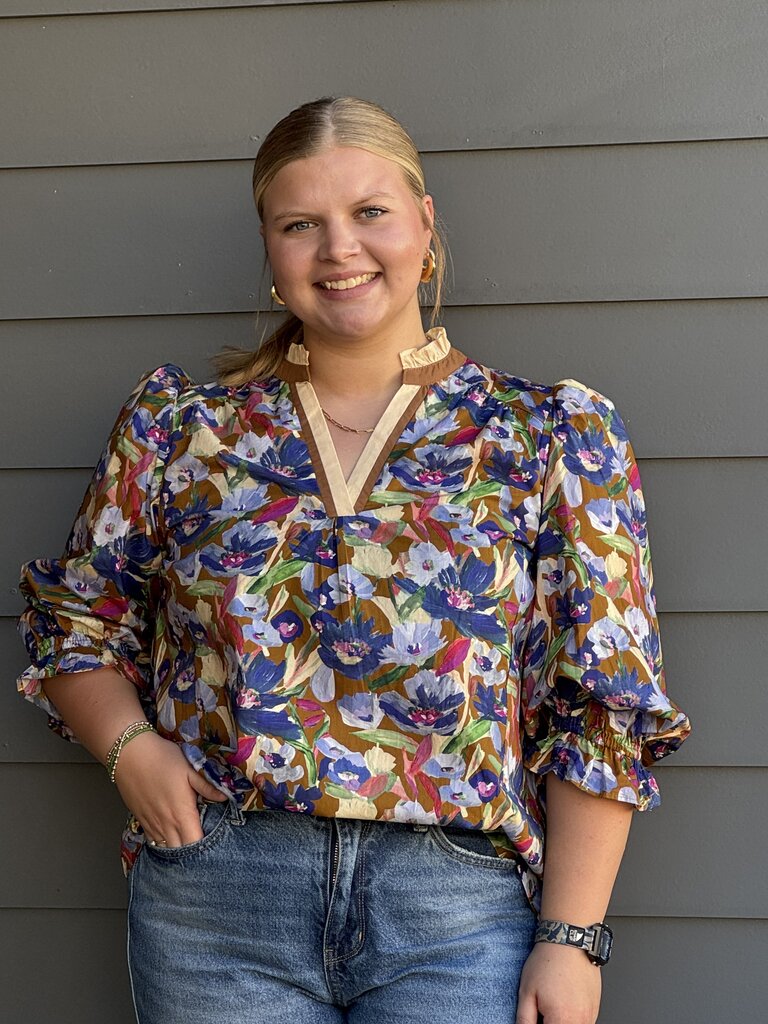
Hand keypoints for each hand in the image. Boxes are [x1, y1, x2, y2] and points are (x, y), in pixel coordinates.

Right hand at [113, 731, 227, 846]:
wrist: (129, 754)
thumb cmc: (163, 759)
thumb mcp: (190, 769)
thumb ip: (207, 787)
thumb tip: (225, 798)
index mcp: (182, 814)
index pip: (194, 844)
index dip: (205, 849)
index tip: (214, 845)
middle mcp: (166, 824)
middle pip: (180, 852)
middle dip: (191, 853)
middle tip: (202, 847)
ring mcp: (151, 824)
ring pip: (165, 848)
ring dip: (177, 848)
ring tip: (187, 842)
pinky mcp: (141, 820)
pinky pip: (153, 840)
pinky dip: (163, 842)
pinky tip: (170, 836)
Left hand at [516, 941, 601, 1023]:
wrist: (569, 940)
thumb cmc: (548, 962)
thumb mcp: (526, 991)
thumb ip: (525, 1019)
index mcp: (561, 1020)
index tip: (537, 1017)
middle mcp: (580, 1021)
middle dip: (550, 1022)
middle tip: (543, 1010)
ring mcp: (591, 1015)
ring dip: (561, 1021)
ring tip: (553, 1003)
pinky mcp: (596, 1008)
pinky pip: (584, 1022)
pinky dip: (572, 1018)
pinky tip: (563, 1002)